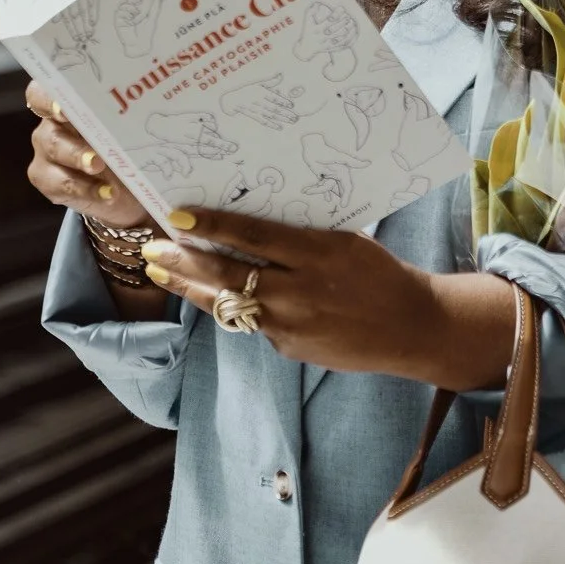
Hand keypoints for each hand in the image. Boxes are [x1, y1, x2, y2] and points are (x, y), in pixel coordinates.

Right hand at [25, 82, 150, 229]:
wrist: (124, 187)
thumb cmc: (124, 144)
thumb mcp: (129, 128)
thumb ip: (129, 116)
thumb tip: (156, 111)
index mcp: (67, 104)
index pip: (42, 93)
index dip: (48, 99)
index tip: (64, 107)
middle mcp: (52, 126)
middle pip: (50, 128)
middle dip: (72, 138)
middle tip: (92, 146)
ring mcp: (47, 154)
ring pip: (54, 153)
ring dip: (79, 159)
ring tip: (99, 167)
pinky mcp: (48, 181)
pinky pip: (61, 185)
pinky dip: (85, 190)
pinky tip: (107, 193)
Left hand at [142, 208, 516, 391]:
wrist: (412, 327)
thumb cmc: (378, 273)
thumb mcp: (346, 241)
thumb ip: (300, 237)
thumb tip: (250, 222)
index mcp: (318, 253)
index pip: (254, 237)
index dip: (213, 226)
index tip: (177, 215)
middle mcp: (300, 291)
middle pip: (228, 274)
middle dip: (183, 260)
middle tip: (152, 248)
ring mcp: (291, 324)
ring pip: (228, 304)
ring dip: (191, 287)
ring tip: (162, 272)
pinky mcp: (288, 348)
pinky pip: (252, 323)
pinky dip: (233, 307)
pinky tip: (211, 294)